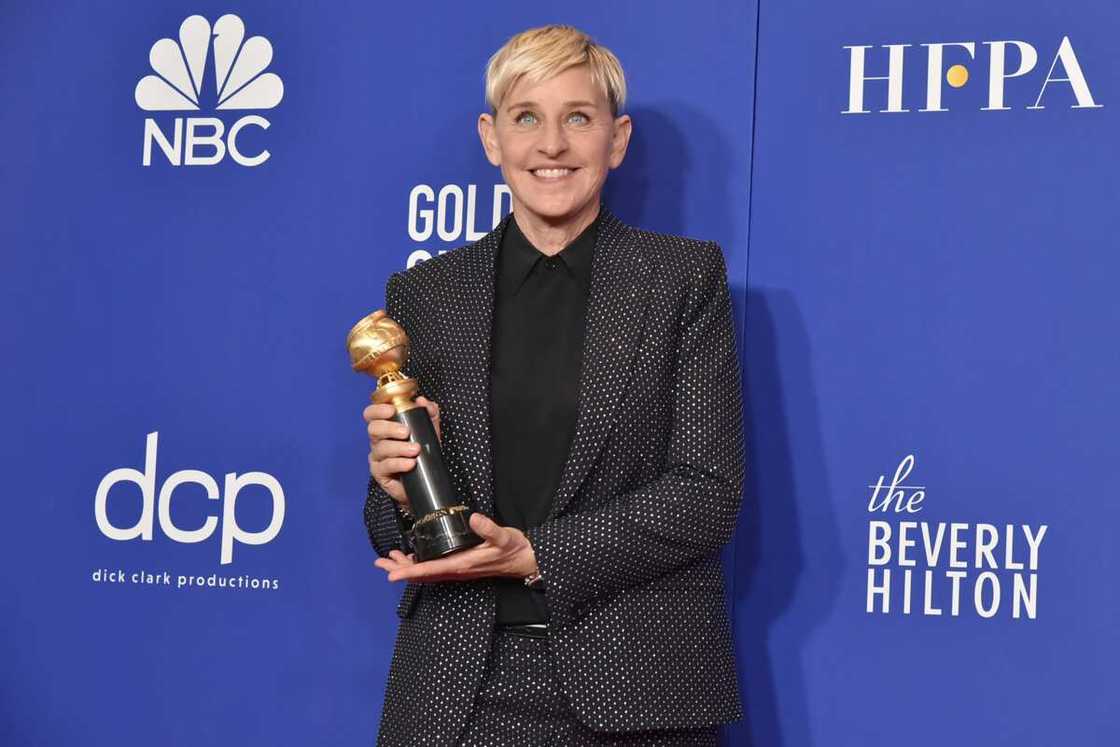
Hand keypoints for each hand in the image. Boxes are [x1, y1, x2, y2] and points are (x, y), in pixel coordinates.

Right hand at [364, 395, 440, 512]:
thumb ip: (429, 413)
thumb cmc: (423, 452)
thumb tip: (422, 401)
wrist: (426, 479)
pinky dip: (398, 463)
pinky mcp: (380, 473)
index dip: (377, 410)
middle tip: (406, 432)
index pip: (372, 414)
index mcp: (385, 427)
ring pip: (381, 448)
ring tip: (415, 450)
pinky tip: (410, 464)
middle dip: (389, 429)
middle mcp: (377, 440)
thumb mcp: (430, 430)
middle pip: (373, 429)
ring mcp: (377, 457)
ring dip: (399, 448)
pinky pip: (385, 466)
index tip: (392, 410)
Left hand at [373, 513, 537, 582]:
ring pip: (426, 572)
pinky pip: (434, 568)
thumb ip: (488, 528)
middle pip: (422, 574)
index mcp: (463, 564)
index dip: (410, 571)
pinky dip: (419, 564)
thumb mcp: (503, 536)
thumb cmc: (513, 549)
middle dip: (401, 569)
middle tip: (380, 564)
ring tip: (388, 559)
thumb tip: (473, 518)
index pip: (431, 570)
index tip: (392, 573)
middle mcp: (457, 571)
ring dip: (407, 566)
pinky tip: (412, 557)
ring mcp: (457, 570)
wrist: (524, 561)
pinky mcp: (460, 566)